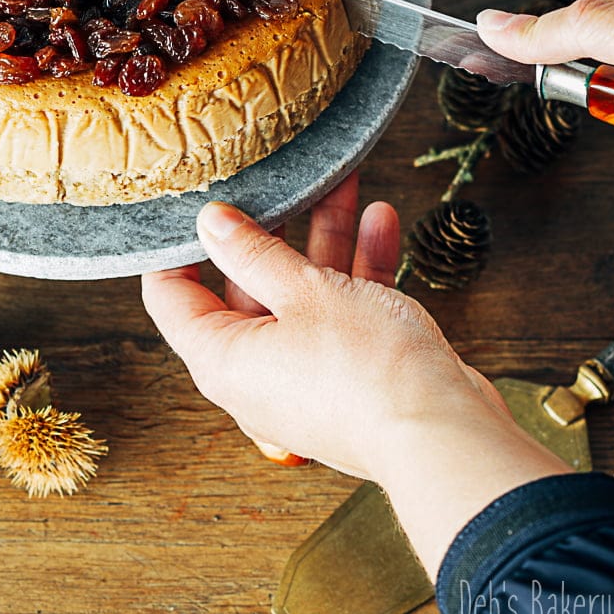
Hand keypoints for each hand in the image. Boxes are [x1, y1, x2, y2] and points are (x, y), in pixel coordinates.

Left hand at [142, 178, 569, 574]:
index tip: (193, 201)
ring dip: (323, 239)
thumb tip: (210, 223)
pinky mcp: (346, 378)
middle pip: (245, 288)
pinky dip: (356, 272)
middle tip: (281, 178)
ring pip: (301, 296)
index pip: (170, 297)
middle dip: (271, 228)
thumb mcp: (303, 290)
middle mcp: (253, 373)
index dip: (175, 246)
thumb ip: (253, 252)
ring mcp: (301, 377)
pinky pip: (340, 317)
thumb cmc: (366, 370)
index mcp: (221, 359)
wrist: (443, 434)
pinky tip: (379, 221)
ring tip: (341, 182)